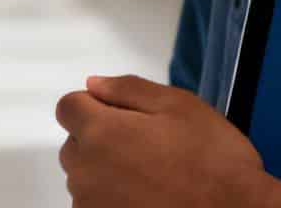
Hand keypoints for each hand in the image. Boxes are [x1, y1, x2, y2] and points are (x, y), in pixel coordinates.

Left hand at [54, 74, 280, 207]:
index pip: (68, 107)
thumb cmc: (212, 160)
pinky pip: (97, 205)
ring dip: (108, 171)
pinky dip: (115, 199)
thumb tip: (93, 84)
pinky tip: (149, 197)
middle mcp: (85, 172)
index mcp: (101, 133)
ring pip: (86, 178)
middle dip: (101, 138)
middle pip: (75, 144)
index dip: (94, 104)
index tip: (122, 114)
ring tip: (153, 175)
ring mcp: (92, 206)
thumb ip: (128, 89)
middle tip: (147, 144)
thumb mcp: (179, 106)